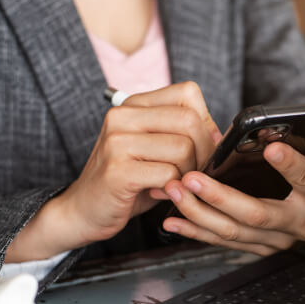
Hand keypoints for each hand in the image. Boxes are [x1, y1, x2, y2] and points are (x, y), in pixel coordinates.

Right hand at [5, 81, 220, 261]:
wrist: (85, 210)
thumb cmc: (128, 180)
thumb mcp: (156, 148)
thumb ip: (184, 134)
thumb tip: (220, 135)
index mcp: (134, 105)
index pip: (188, 93)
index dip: (205, 122)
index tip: (202, 146)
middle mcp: (123, 116)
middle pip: (190, 121)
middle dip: (203, 152)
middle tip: (193, 172)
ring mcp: (117, 142)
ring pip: (183, 149)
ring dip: (188, 174)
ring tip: (173, 183)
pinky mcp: (118, 171)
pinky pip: (169, 175)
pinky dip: (174, 189)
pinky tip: (160, 194)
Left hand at [161, 134, 304, 255]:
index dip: (291, 166)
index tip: (272, 149)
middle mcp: (295, 223)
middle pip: (256, 214)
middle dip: (221, 197)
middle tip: (192, 178)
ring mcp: (274, 239)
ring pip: (233, 231)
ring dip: (199, 213)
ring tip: (174, 191)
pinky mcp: (258, 247)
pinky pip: (223, 242)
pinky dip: (196, 232)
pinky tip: (173, 221)